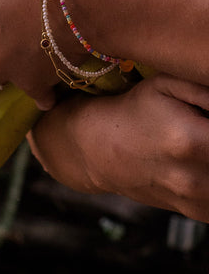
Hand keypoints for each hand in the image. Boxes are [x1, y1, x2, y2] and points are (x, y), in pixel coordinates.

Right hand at [29, 73, 208, 221]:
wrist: (100, 148)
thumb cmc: (135, 110)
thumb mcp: (166, 84)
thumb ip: (205, 89)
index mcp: (191, 140)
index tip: (206, 118)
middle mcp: (195, 178)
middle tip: (202, 126)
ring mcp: (195, 200)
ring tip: (201, 139)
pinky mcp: (196, 213)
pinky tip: (200, 159)